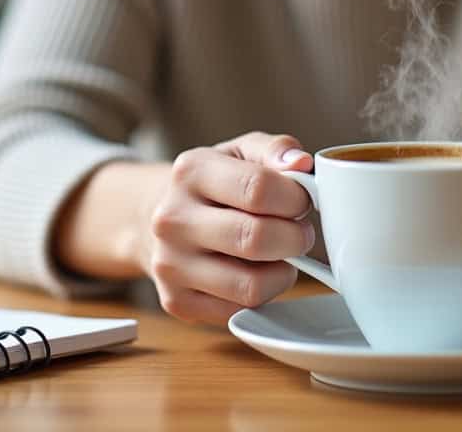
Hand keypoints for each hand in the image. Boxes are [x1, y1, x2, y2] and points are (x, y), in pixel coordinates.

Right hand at [141, 132, 314, 324]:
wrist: (158, 219)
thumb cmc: (213, 185)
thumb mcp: (241, 152)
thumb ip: (276, 150)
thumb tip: (302, 165)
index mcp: (191, 171)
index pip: (259, 188)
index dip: (296, 198)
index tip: (302, 201)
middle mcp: (172, 219)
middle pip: (256, 239)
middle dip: (295, 238)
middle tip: (300, 232)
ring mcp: (170, 264)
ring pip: (252, 285)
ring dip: (283, 272)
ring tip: (280, 255)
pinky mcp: (177, 301)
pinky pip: (241, 310)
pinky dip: (262, 295)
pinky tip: (257, 273)